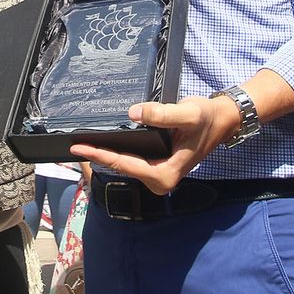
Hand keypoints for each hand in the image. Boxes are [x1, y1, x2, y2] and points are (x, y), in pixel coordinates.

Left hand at [70, 95, 240, 195]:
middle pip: (121, 167)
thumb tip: (134, 113)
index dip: (101, 154)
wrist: (221, 120)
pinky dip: (115, 150)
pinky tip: (101, 141)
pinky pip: (130, 160)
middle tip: (71, 145)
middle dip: (98, 156)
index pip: (125, 164)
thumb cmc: (206, 118)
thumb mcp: (187, 114)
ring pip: (124, 165)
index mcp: (165, 175)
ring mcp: (157, 175)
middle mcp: (160, 180)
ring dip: (104, 153)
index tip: (78, 148)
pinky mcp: (155, 167)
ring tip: (81, 142)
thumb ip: (162, 115)